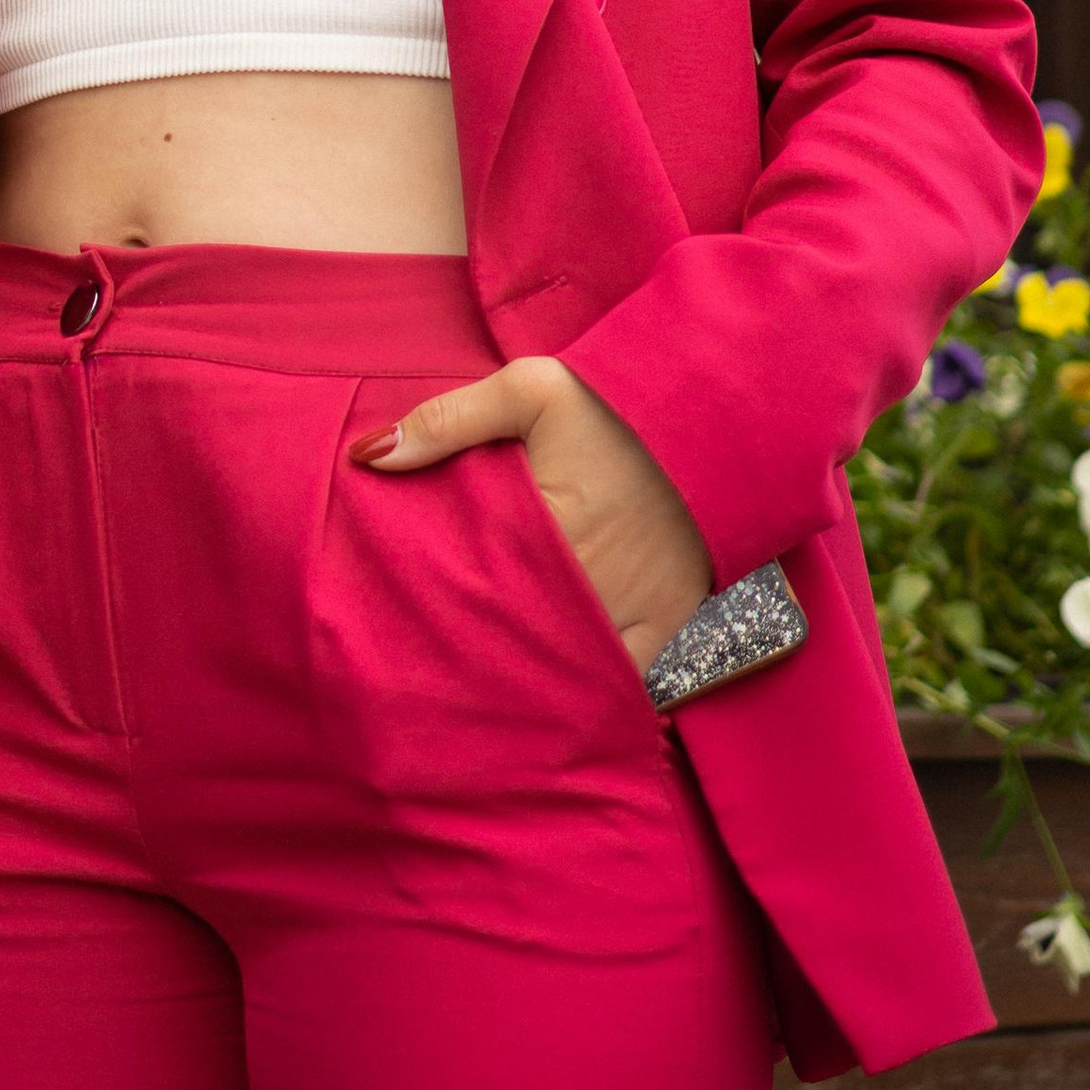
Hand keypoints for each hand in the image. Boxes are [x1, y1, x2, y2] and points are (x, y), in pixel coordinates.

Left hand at [352, 354, 712, 674]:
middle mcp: (587, 586)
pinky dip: (597, 690)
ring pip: (568, 671)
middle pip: (516, 639)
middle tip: (435, 675)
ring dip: (535, 679)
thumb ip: (447, 421)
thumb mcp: (531, 389)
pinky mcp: (672, 624)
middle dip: (480, 654)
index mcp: (544, 532)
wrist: (722, 415)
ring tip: (492, 696)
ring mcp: (633, 613)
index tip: (406, 628)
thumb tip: (368, 457)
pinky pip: (629, 681)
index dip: (438, 612)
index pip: (472, 592)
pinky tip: (564, 699)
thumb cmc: (617, 406)